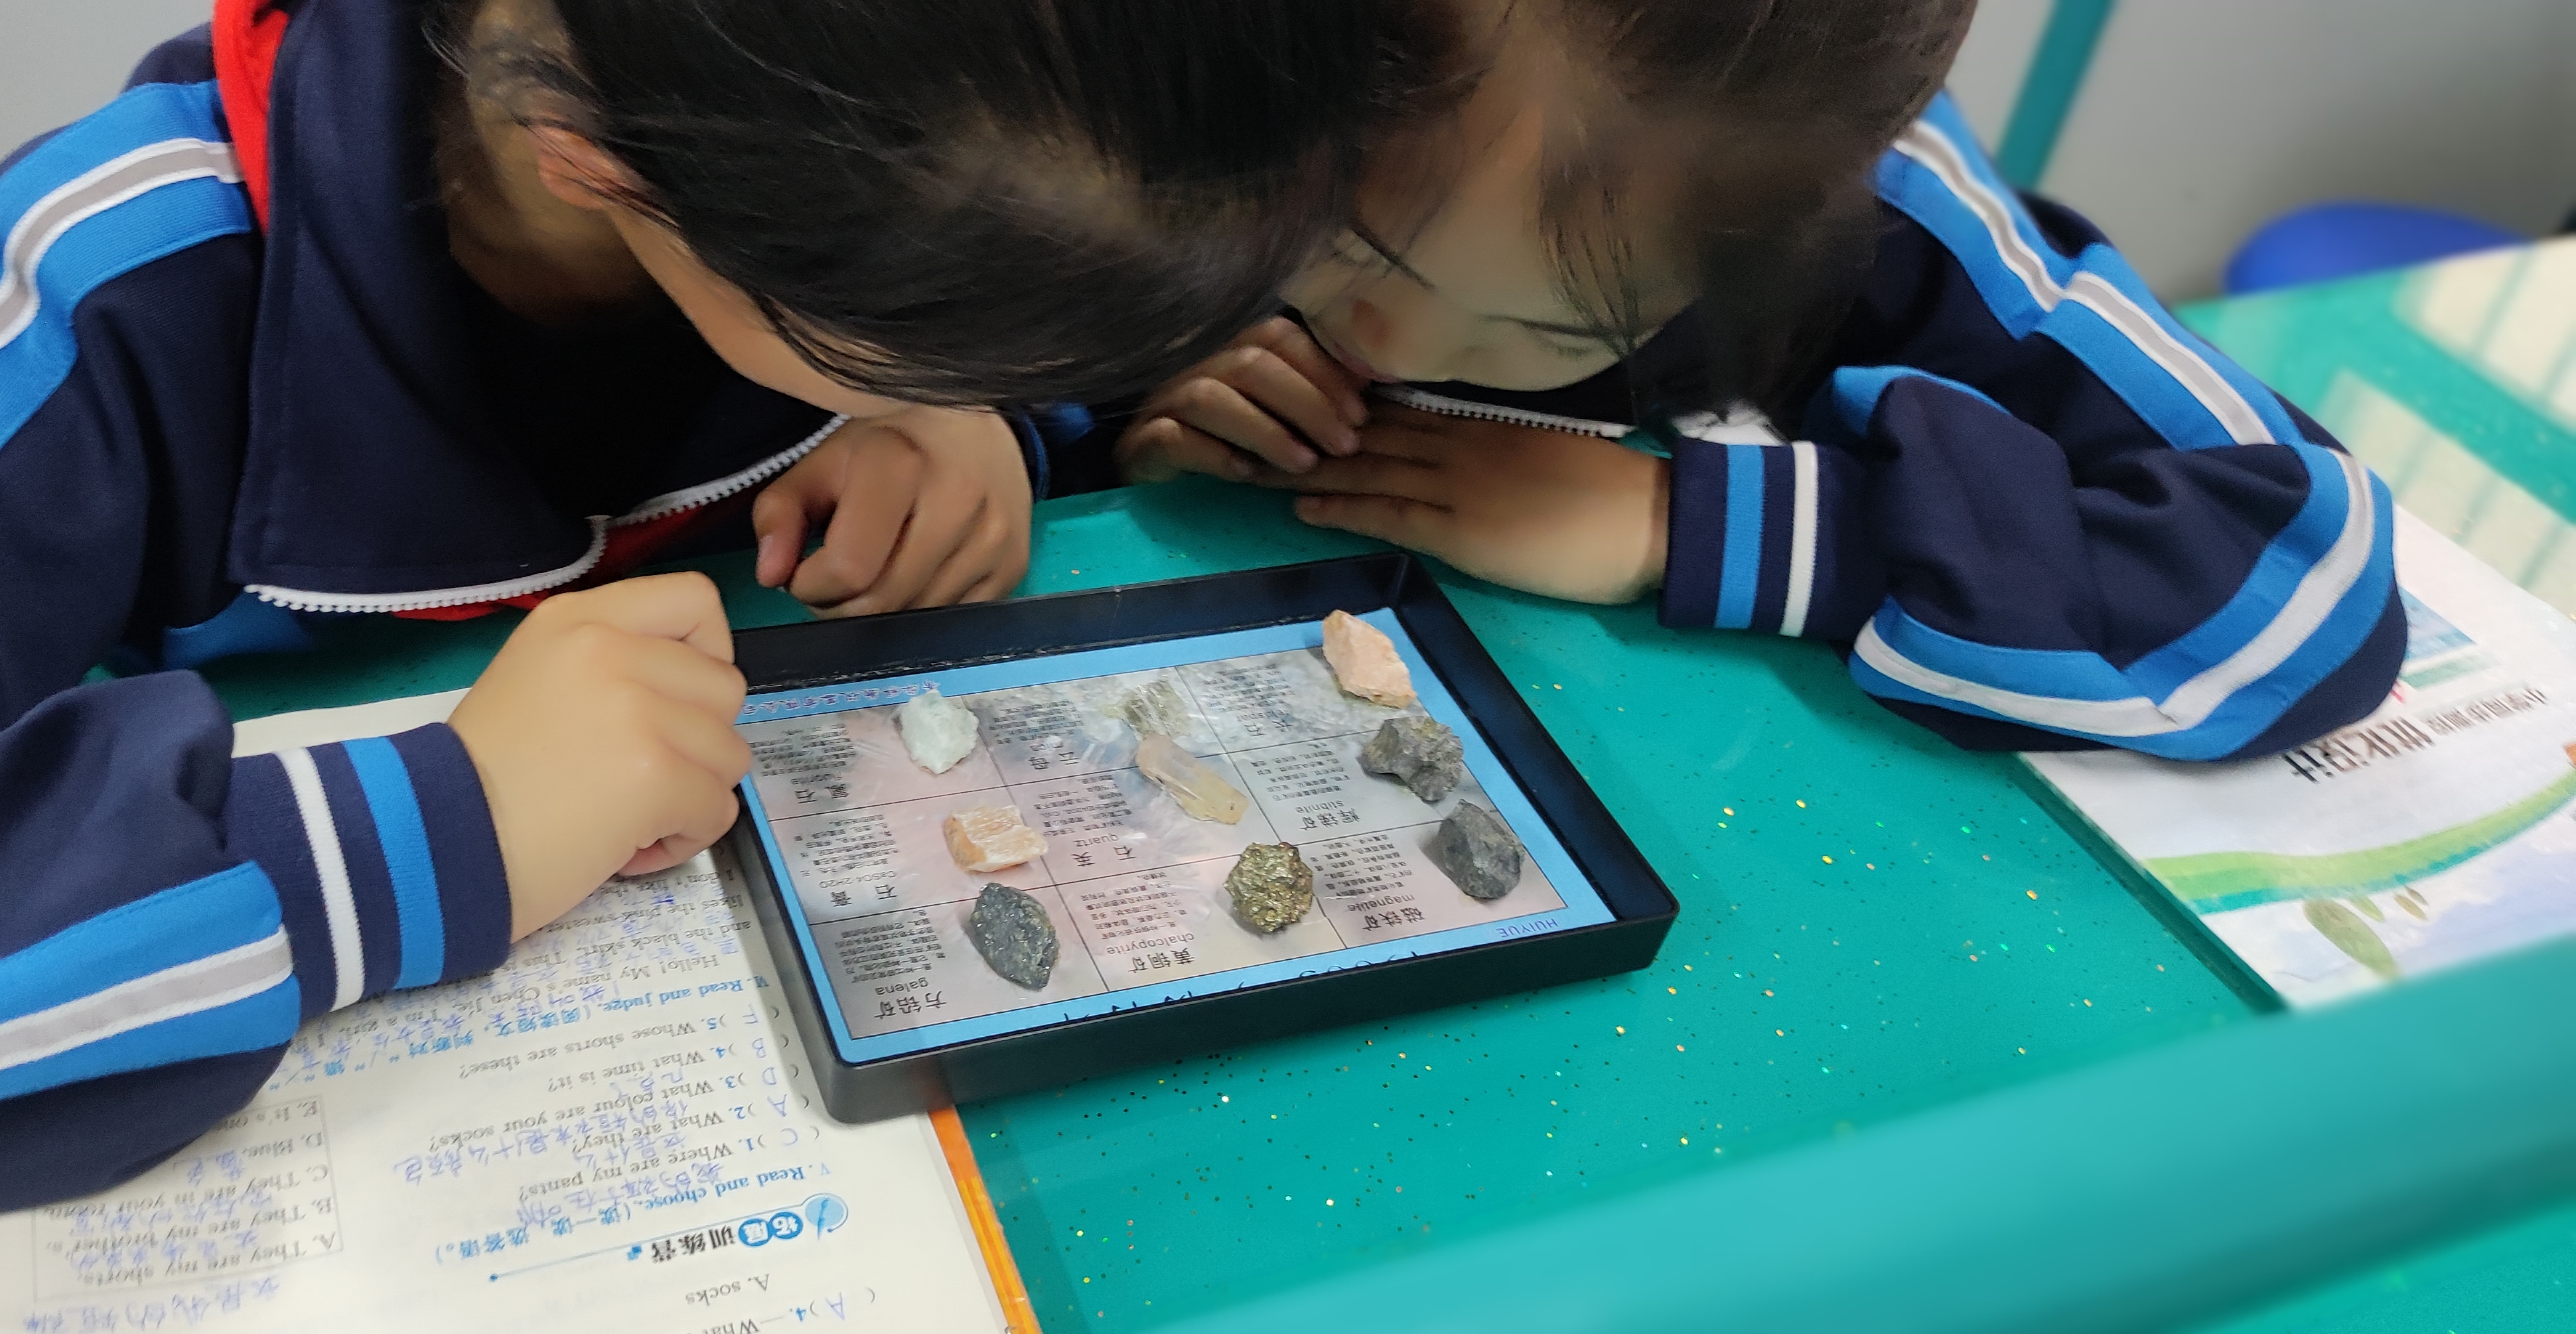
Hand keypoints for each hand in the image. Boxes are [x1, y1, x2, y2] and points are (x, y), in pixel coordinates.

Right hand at [448, 573, 751, 938]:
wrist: (435, 845)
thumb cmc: (482, 779)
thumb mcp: (537, 679)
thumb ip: (611, 665)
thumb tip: (687, 689)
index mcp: (579, 619)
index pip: (695, 599)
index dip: (708, 653)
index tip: (676, 701)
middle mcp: (611, 648)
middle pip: (725, 687)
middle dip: (698, 742)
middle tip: (636, 775)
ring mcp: (637, 708)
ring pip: (730, 752)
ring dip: (692, 795)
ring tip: (626, 816)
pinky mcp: (656, 773)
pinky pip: (718, 808)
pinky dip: (685, 839)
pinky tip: (627, 848)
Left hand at [751, 407, 1031, 616]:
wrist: (974, 424)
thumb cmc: (888, 443)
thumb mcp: (822, 463)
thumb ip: (780, 513)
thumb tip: (771, 576)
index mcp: (901, 464)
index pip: (849, 568)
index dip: (812, 585)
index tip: (805, 570)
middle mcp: (959, 500)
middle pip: (883, 601)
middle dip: (842, 604)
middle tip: (834, 579)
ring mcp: (995, 536)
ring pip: (917, 617)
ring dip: (883, 610)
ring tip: (876, 570)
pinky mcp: (1015, 564)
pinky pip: (954, 619)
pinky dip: (923, 609)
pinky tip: (916, 573)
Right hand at [1117, 316, 1369, 481]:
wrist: (1151, 474)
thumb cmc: (1226, 442)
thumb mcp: (1275, 415)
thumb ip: (1313, 392)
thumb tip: (1370, 376)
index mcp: (1232, 353)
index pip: (1278, 336)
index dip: (1323, 370)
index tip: (1360, 414)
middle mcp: (1198, 368)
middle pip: (1250, 364)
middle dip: (1306, 403)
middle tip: (1344, 445)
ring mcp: (1164, 404)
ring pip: (1210, 397)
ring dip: (1265, 429)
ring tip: (1304, 463)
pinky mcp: (1141, 443)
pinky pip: (1172, 438)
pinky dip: (1212, 454)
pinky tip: (1245, 474)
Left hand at [1255, 404, 1669, 603]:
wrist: (1653, 520)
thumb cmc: (1611, 493)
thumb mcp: (1544, 452)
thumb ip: (1495, 447)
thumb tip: (1457, 448)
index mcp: (1481, 424)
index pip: (1394, 408)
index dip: (1337, 405)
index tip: (1293, 398)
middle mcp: (1460, 445)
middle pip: (1364, 432)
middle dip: (1304, 429)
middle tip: (1251, 425)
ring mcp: (1459, 486)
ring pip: (1365, 468)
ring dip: (1306, 468)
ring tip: (1253, 466)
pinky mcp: (1464, 531)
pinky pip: (1389, 514)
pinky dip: (1343, 508)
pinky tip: (1302, 507)